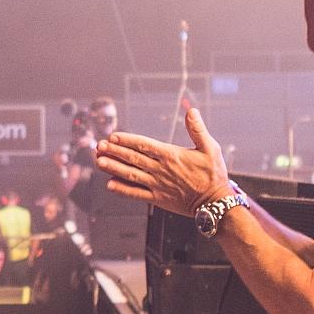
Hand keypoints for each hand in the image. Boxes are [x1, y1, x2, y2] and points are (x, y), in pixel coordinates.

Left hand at [94, 107, 230, 217]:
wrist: (215, 202)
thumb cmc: (213, 174)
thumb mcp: (210, 148)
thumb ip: (198, 130)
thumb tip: (191, 111)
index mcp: (171, 156)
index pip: (144, 145)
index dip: (127, 140)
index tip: (113, 136)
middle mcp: (161, 170)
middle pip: (133, 158)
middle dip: (114, 151)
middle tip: (98, 145)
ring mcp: (158, 185)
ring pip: (131, 175)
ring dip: (113, 168)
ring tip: (99, 162)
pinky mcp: (158, 199)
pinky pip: (136, 194)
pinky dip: (122, 189)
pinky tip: (110, 184)